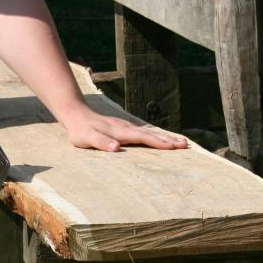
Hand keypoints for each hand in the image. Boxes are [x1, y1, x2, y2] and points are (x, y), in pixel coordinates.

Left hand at [62, 103, 186, 151]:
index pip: (144, 138)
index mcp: (121, 132)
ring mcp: (126, 127)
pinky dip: (155, 137)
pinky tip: (160, 140)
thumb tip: (116, 147)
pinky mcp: (124, 128)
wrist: (76, 114)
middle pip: (151, 134)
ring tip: (181, 142)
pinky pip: (144, 133)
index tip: (174, 147)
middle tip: (186, 144)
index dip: (158, 142)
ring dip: (165, 138)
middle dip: (168, 140)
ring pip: (149, 133)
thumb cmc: (81, 130)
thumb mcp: (87, 138)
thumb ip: (101, 142)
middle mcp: (127, 128)